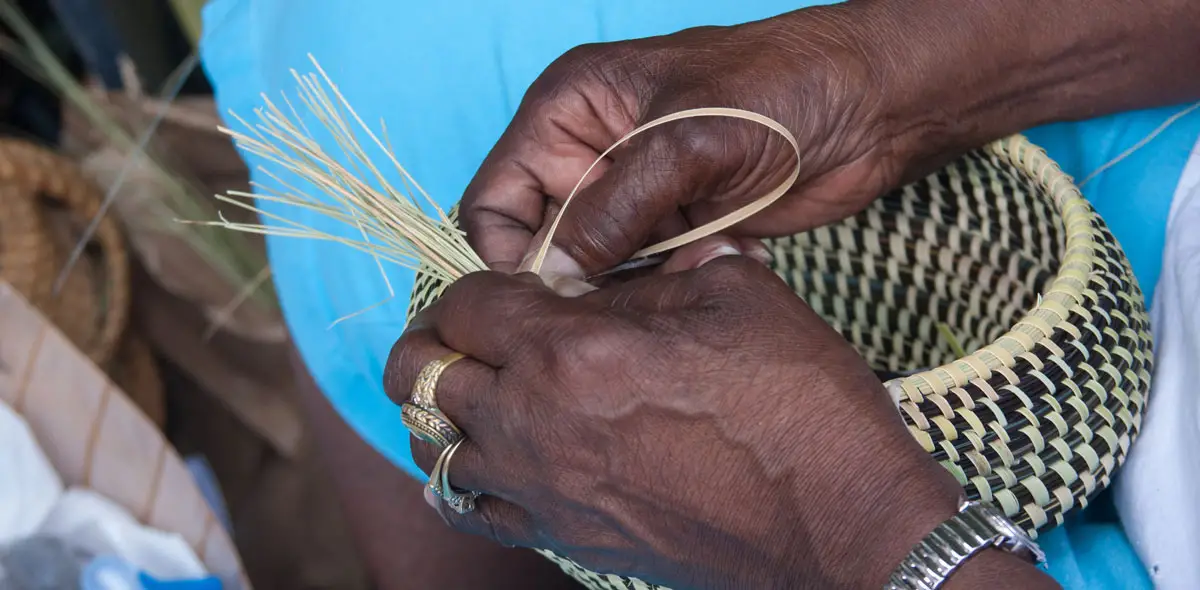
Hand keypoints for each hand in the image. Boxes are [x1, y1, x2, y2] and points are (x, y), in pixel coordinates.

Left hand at [385, 256, 965, 588]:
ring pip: (433, 443)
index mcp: (573, 349)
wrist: (838, 520)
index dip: (475, 284)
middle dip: (436, 338)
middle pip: (420, 372)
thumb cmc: (797, 403)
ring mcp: (542, 488)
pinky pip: (469, 507)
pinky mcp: (564, 535)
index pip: (465, 303)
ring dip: (444, 405)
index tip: (505, 286)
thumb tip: (626, 261)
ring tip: (480, 387)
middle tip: (473, 329)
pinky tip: (492, 454)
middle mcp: (535, 421)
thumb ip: (657, 269)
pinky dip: (463, 474)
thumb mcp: (735, 294)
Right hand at [461, 3, 926, 277]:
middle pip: (542, 241)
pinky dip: (671, 284)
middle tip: (620, 300)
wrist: (872, 106)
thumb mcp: (684, 143)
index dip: (508, 254)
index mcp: (568, 110)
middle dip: (576, 276)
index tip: (545, 300)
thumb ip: (612, 210)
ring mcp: (635, 195)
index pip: (495, 198)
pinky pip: (645, 277)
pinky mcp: (676, 228)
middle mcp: (590, 154)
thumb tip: (553, 277)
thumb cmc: (779, 89)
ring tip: (686, 267)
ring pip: (595, 267)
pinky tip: (720, 257)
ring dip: (631, 284)